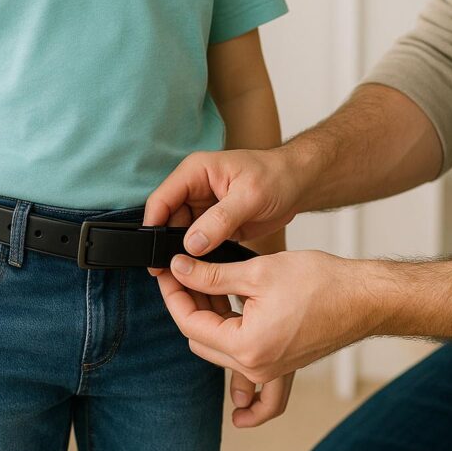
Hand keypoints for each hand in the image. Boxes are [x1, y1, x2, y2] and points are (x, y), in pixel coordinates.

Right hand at [143, 148, 301, 275]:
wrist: (299, 184)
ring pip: (181, 235)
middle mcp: (194, 189)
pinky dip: (198, 259)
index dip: (153, 227)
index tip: (152, 256)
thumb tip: (192, 245)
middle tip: (170, 276)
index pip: (162, 199)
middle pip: (168, 221)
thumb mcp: (249, 197)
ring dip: (183, 256)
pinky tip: (200, 275)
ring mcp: (203, 207)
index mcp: (195, 172)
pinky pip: (198, 243)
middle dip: (167, 247)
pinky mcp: (214, 224)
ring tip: (186, 279)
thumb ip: (220, 220)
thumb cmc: (276, 177)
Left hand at [158, 249, 372, 382]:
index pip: (190, 323)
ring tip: (204, 290)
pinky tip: (240, 410)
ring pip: (221, 356)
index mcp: (245, 345)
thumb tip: (180, 269)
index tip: (167, 271)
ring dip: (210, 327)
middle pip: (201, 340)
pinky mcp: (283, 366)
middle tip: (185, 273)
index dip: (173, 293)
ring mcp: (270, 370)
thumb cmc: (320, 283)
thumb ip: (212, 275)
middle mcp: (256, 366)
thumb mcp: (257, 271)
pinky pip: (263, 395)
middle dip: (189, 306)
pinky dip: (250, 400)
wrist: (363, 297)